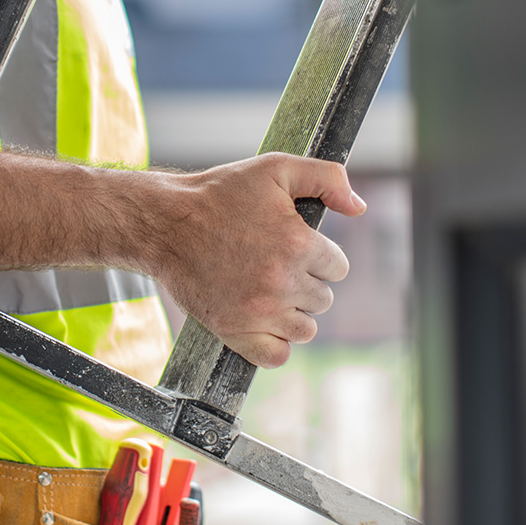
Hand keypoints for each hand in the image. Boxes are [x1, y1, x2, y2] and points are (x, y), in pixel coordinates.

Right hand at [153, 153, 365, 367]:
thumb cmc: (220, 194)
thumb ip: (326, 178)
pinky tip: (262, 321)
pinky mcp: (235, 331)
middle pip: (323, 299)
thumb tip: (359, 207)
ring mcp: (258, 311)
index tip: (295, 246)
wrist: (166, 223)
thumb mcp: (275, 168)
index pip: (338, 267)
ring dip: (293, 313)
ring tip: (268, 292)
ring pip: (305, 329)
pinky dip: (275, 344)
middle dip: (305, 282)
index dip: (318, 255)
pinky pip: (276, 356)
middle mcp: (282, 281)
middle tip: (274, 264)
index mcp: (298, 243)